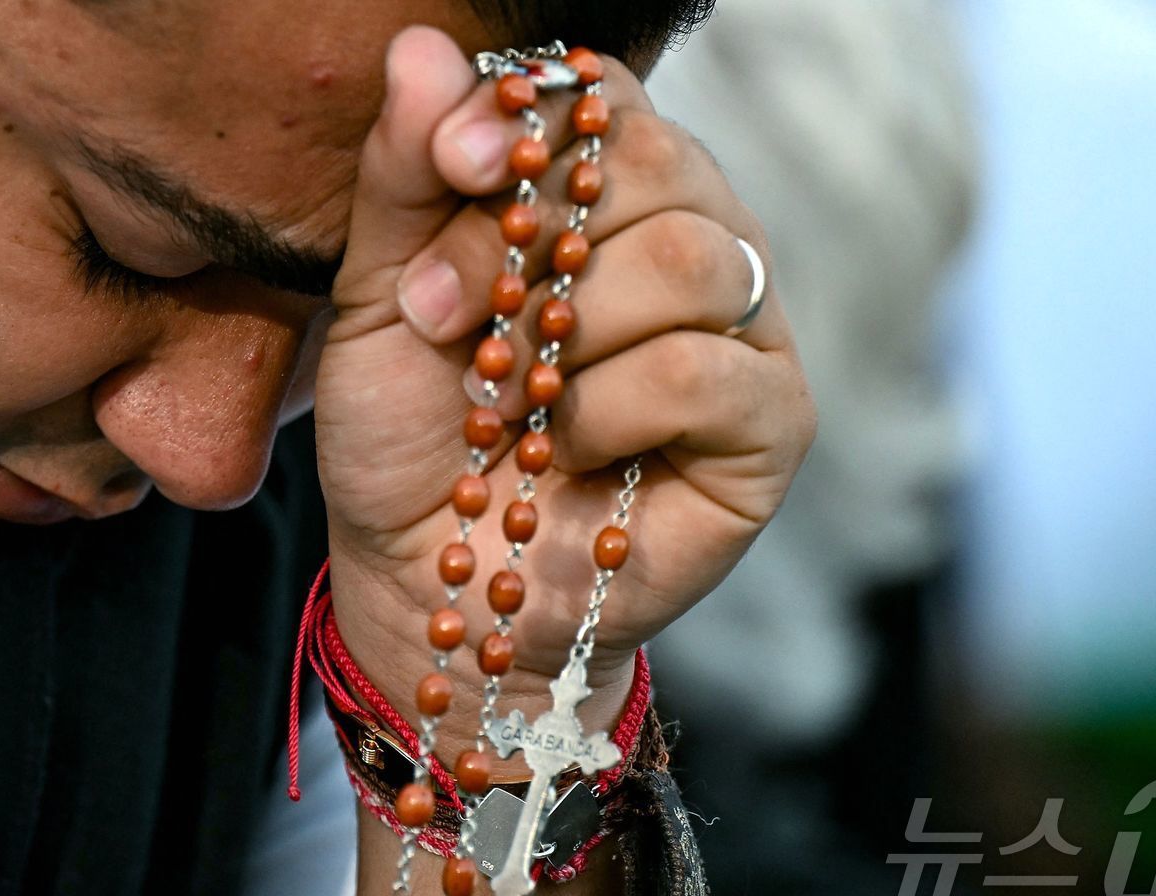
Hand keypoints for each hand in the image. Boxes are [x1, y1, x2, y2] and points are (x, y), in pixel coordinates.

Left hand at [317, 27, 813, 754]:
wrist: (440, 581)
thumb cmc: (417, 438)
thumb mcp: (381, 295)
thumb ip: (404, 173)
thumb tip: (417, 45)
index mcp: (610, 201)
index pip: (608, 99)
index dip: (532, 120)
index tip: (456, 168)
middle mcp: (693, 246)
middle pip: (661, 165)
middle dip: (531, 241)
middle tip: (449, 322)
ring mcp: (747, 331)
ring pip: (691, 259)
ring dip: (568, 334)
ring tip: (507, 401)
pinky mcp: (773, 421)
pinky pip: (709, 365)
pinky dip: (616, 405)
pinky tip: (574, 447)